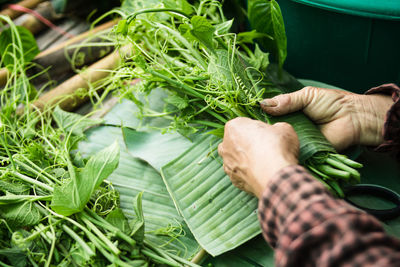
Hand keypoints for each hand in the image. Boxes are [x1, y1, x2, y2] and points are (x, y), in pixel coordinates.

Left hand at [218, 117, 298, 197]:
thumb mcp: (284, 128)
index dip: (256, 128)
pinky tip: (260, 175)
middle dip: (245, 143)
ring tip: (261, 163)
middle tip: (263, 148)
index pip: (243, 124)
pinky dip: (247, 174)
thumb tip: (276, 131)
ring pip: (233, 159)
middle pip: (234, 141)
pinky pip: (239, 175)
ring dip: (243, 160)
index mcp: (234, 127)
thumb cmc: (277, 147)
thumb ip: (276, 128)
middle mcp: (225, 145)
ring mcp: (228, 164)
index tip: (267, 134)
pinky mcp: (234, 180)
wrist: (274, 175)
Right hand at [260, 87, 392, 150]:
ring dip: (270, 142)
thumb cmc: (332, 104)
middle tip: (248, 134)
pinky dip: (284, 152)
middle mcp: (290, 127)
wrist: (353, 119)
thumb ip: (286, 101)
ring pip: (278, 142)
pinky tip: (270, 152)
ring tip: (254, 144)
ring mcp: (296, 140)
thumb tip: (261, 104)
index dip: (259, 117)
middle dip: (262, 131)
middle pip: (271, 130)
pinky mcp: (304, 152)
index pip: (269, 115)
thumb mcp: (306, 96)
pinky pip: (291, 152)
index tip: (245, 119)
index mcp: (289, 112)